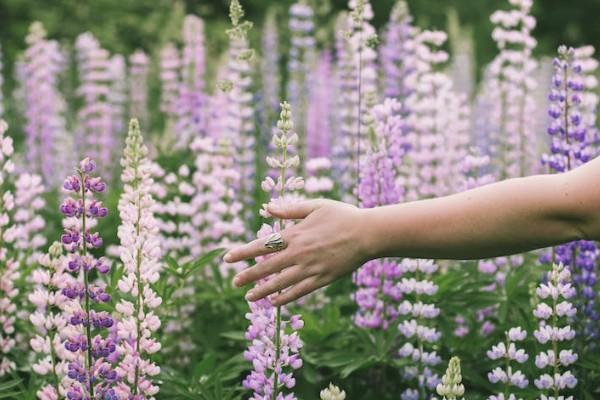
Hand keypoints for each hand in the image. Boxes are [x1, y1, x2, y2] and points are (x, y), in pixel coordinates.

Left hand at [224, 199, 371, 305]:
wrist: (368, 233)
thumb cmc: (342, 216)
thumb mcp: (315, 206)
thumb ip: (290, 209)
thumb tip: (268, 208)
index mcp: (295, 234)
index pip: (262, 246)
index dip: (243, 252)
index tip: (228, 258)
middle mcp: (299, 253)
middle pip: (267, 267)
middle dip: (248, 275)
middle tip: (233, 282)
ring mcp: (311, 268)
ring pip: (281, 282)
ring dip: (263, 290)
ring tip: (249, 297)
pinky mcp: (322, 279)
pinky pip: (299, 291)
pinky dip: (285, 297)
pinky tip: (274, 302)